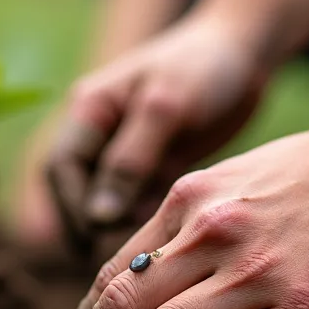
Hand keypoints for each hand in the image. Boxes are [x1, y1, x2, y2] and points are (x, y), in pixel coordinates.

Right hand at [47, 15, 267, 245]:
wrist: (247, 52)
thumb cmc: (203, 66)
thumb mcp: (165, 107)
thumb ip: (130, 160)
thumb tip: (97, 216)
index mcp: (89, 109)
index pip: (61, 168)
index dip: (72, 206)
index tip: (96, 236)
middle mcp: (100, 133)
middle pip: (77, 191)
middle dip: (92, 224)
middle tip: (120, 256)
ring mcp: (127, 152)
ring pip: (108, 204)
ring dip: (121, 227)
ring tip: (150, 246)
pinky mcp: (156, 167)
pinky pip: (139, 204)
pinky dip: (147, 222)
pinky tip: (171, 232)